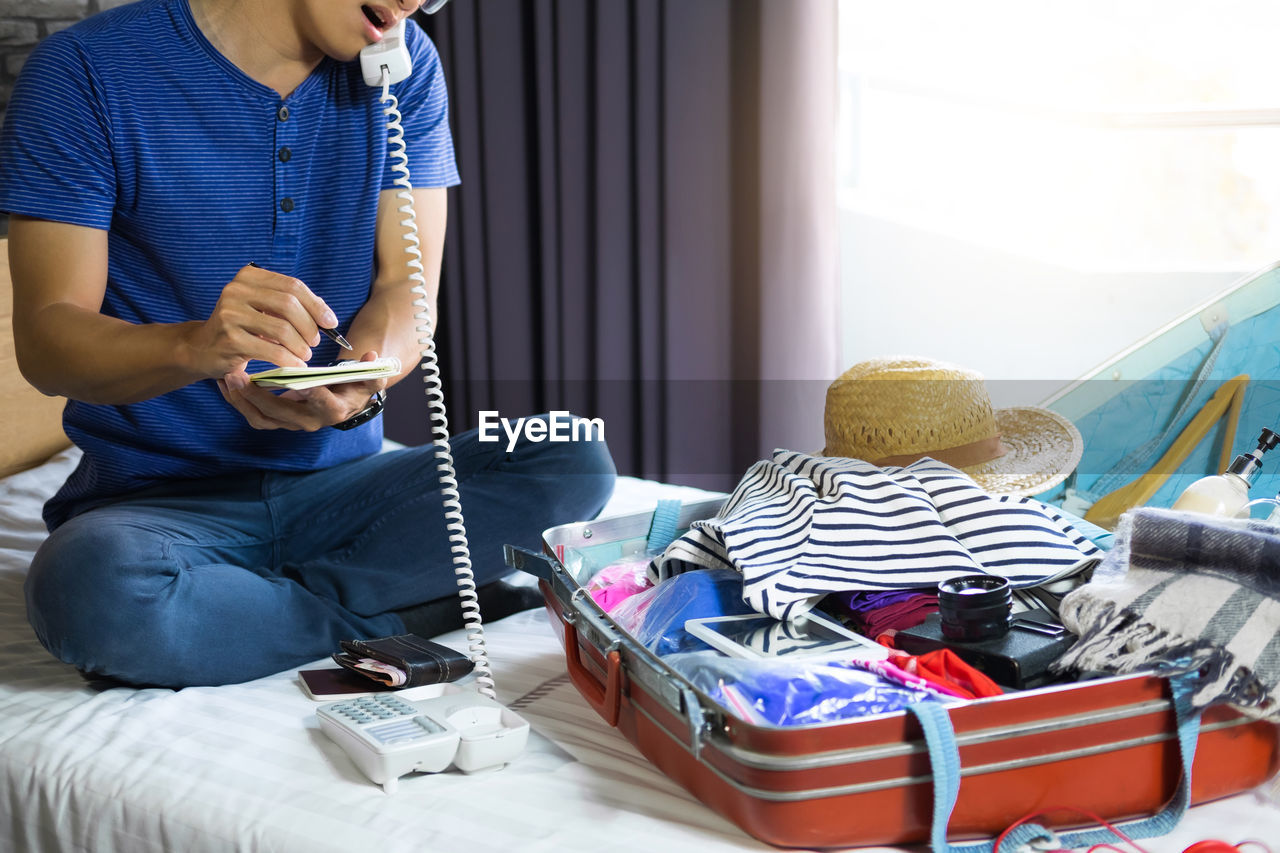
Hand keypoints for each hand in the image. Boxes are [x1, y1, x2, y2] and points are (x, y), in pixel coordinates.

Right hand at [187, 264, 338, 377]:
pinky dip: (290, 360)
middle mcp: (236, 290)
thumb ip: (290, 305)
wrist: (202, 348)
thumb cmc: (241, 328)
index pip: (292, 286)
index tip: (331, 322)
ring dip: (301, 345)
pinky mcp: (230, 339)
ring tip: (305, 355)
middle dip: (310, 326)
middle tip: (315, 342)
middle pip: (289, 304)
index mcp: (248, 277)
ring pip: (282, 328)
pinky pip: (272, 350)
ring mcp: (230, 314)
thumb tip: (326, 315)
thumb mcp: (262, 309)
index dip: (316, 305)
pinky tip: (296, 366)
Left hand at [218, 351, 387, 430]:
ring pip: (261, 418)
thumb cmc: (353, 387)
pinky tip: (225, 383)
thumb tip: (373, 358)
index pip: (322, 404)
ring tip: (227, 377)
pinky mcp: (276, 420)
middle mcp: (310, 421)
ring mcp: (290, 423)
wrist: (342, 401)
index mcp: (333, 410)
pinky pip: (253, 416)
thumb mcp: (367, 380)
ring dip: (241, 401)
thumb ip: (372, 371)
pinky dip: (236, 401)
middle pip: (280, 413)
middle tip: (240, 375)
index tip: (296, 381)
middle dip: (257, 395)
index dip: (311, 393)